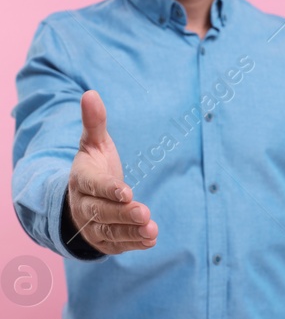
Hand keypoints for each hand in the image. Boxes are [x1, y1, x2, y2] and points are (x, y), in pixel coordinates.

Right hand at [67, 90, 157, 254]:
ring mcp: (92, 225)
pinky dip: (133, 243)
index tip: (127, 191)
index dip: (108, 189)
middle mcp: (84, 205)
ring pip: (110, 231)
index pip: (93, 185)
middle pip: (102, 212)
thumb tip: (91, 93)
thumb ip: (94, 123)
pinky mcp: (104, 240)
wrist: (78, 200)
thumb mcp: (92, 145)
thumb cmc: (93, 167)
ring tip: (152, 230)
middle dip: (123, 214)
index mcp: (81, 180)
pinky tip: (151, 239)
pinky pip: (118, 244)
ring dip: (131, 232)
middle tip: (144, 213)